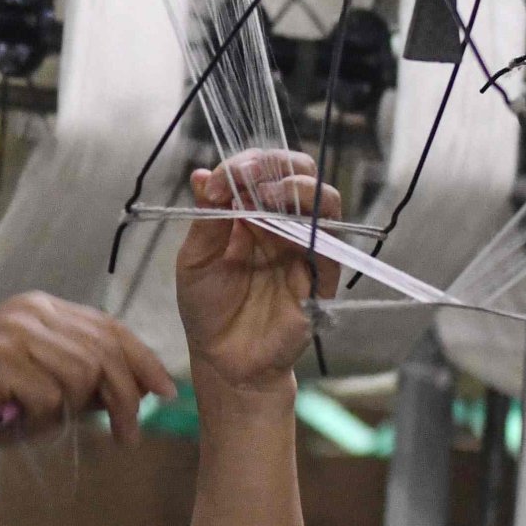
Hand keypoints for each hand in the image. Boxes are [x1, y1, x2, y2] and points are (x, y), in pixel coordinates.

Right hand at [0, 293, 174, 455]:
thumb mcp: (49, 392)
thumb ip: (90, 384)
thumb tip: (143, 389)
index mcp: (43, 309)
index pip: (110, 327)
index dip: (144, 360)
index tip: (166, 393)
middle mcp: (30, 311)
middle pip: (105, 351)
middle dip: (125, 397)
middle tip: (128, 435)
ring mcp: (13, 330)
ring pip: (81, 374)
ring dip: (72, 410)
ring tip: (46, 424)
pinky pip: (49, 396)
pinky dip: (40, 417)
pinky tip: (16, 418)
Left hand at [177, 147, 341, 397]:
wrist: (224, 360)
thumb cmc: (207, 310)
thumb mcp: (195, 259)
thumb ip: (205, 218)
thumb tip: (201, 174)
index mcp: (250, 214)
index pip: (260, 170)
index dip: (243, 165)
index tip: (216, 182)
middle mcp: (281, 224)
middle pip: (299, 173)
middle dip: (275, 165)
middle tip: (246, 178)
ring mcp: (303, 247)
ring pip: (323, 200)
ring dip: (298, 188)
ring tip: (268, 197)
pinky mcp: (320, 276)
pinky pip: (330, 244)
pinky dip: (312, 228)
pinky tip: (283, 229)